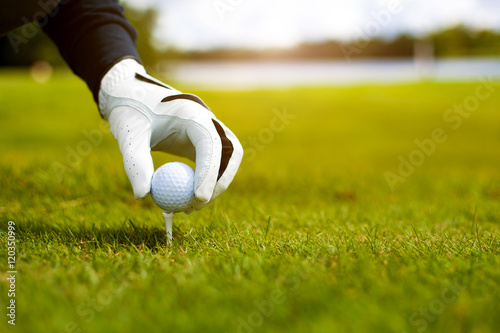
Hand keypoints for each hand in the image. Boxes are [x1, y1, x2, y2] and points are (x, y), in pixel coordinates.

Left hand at [98, 58, 242, 211]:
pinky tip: (188, 199)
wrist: (132, 95)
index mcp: (192, 113)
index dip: (209, 171)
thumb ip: (135, 163)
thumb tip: (142, 195)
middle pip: (230, 153)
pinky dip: (207, 183)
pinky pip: (215, 164)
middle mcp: (208, 120)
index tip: (198, 198)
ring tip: (190, 206)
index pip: (211, 143)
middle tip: (197, 205)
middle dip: (219, 182)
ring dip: (217, 185)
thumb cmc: (130, 111)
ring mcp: (209, 130)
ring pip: (228, 160)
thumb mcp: (128, 136)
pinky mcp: (204, 142)